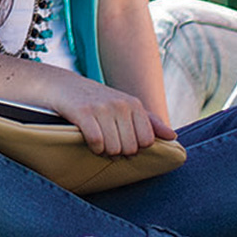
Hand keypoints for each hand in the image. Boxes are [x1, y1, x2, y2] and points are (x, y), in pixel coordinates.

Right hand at [53, 75, 172, 154]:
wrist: (63, 86)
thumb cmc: (98, 100)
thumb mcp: (126, 106)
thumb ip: (150, 122)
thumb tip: (173, 136)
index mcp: (135, 104)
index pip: (146, 141)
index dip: (134, 147)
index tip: (122, 139)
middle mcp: (121, 104)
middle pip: (130, 148)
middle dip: (118, 151)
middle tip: (107, 138)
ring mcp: (103, 108)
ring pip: (113, 149)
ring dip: (103, 150)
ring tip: (97, 138)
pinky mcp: (83, 113)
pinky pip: (96, 142)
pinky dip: (92, 147)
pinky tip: (87, 139)